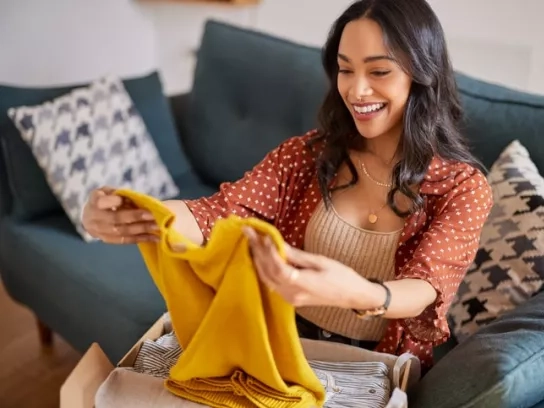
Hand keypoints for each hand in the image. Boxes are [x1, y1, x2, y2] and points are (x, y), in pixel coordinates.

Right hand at [81, 187, 158, 243]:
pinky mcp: (108, 240)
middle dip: (135, 217)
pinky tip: (154, 237)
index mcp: (94, 202)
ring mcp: (100, 231)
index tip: (127, 200)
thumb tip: (135, 199)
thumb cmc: (104, 199)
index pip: (101, 202)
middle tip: (153, 215)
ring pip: (122, 231)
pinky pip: (125, 240)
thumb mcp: (108, 191)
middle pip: (116, 218)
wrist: (89, 217)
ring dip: (141, 229)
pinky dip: (140, 239)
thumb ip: (119, 194)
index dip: (114, 201)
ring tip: (157, 226)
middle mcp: (94, 218)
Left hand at [243, 227, 375, 308]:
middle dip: (257, 252)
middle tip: (249, 232)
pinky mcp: (290, 299)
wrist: (353, 296)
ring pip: (267, 279)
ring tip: (252, 241)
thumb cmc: (342, 276)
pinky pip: (272, 283)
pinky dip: (265, 269)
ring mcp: (290, 298)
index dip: (268, 251)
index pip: (278, 268)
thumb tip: (278, 244)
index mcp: (303, 284)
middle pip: (268, 272)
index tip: (263, 235)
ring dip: (258, 260)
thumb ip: (297, 256)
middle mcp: (293, 294)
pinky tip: (261, 256)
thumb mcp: (321, 261)